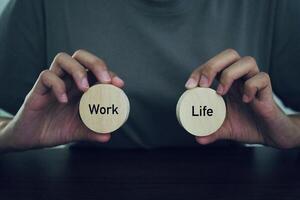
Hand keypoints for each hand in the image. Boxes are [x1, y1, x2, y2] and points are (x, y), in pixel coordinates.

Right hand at [0, 49, 123, 150]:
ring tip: (85, 89)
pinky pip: (46, 77)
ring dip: (77, 70)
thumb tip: (108, 136)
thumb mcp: (77, 132)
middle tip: (106, 80)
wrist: (30, 138)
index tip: (119, 84)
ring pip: (62, 59)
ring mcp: (52, 83)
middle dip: (96, 64)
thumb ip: (92, 132)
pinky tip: (64, 100)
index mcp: (79, 87)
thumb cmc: (55, 129)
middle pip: (80, 57)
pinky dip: (57, 85)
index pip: (95, 71)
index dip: (109, 73)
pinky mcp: (38, 89)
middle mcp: (67, 81)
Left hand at [185, 49, 299, 147]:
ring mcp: (255, 83)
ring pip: (247, 61)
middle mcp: (241, 78)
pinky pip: (262, 78)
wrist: (271, 135)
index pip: (213, 66)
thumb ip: (211, 132)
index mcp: (228, 83)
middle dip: (212, 66)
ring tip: (221, 92)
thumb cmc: (248, 126)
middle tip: (202, 85)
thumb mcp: (224, 130)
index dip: (200, 70)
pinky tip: (245, 100)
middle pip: (229, 55)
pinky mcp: (267, 91)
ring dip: (230, 74)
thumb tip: (197, 138)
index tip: (189, 85)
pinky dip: (251, 86)